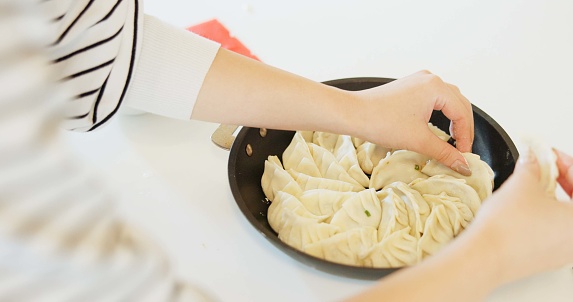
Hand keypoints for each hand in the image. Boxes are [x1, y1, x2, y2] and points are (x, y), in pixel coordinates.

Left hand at [350, 70, 473, 175]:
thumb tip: (464, 166)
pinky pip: (433, 98)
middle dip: (463, 127)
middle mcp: (430, 79)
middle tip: (463, 150)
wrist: (353, 114)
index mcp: (436, 87)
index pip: (462, 113)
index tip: (464, 156)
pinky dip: (440, 113)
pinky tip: (438, 127)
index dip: (467, 136)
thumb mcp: (419, 140)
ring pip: (447, 99)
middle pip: (458, 103)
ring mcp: (418, 81)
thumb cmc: (383, 123)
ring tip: (454, 140)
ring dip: (453, 119)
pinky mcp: (408, 87)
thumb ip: (445, 153)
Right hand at [467, 148, 572, 284]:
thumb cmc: (509, 225)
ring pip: (564, 219)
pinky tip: (524, 209)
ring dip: (552, 200)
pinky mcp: (545, 260)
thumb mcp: (522, 184)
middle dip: (561, 181)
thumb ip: (531, 167)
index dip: (565, 163)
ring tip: (532, 187)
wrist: (485, 255)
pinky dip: (543, 217)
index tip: (549, 155)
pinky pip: (552, 233)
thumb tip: (531, 160)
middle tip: (544, 169)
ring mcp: (563, 253)